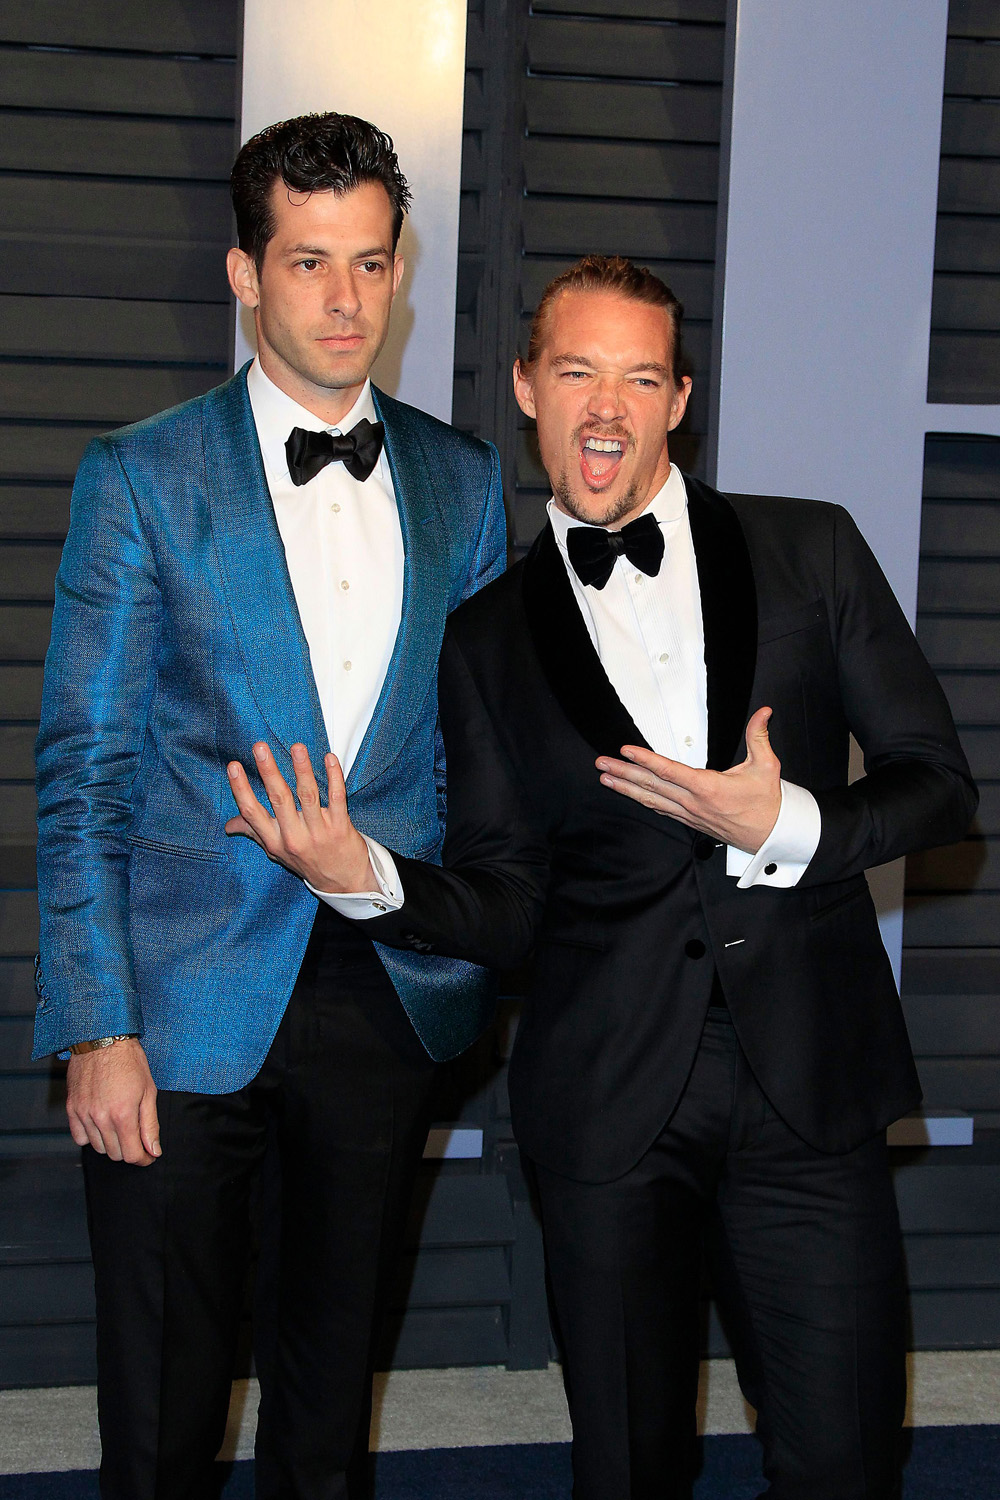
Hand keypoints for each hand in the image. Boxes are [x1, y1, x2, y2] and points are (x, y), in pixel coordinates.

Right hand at [67, 1039, 159, 1165]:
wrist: (103, 1039)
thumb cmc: (129, 1061)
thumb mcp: (148, 1091)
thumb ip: (150, 1125)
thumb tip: (154, 1150)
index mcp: (123, 1115)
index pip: (132, 1155)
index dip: (143, 1159)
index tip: (149, 1155)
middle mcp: (100, 1118)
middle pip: (115, 1154)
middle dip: (129, 1149)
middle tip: (137, 1136)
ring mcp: (84, 1114)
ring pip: (97, 1147)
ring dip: (111, 1143)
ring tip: (120, 1126)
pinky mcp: (72, 1108)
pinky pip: (79, 1137)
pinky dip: (90, 1136)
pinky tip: (101, 1124)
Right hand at [225, 741, 375, 892]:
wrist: (343, 883)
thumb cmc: (307, 862)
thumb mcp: (277, 852)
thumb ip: (255, 832)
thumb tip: (229, 824)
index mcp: (274, 841)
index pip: (252, 812)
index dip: (241, 789)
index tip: (234, 766)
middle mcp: (294, 836)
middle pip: (279, 799)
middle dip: (269, 771)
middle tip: (260, 747)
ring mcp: (318, 831)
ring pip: (308, 795)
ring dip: (302, 768)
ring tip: (297, 747)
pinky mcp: (341, 827)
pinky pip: (337, 797)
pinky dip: (334, 777)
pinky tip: (329, 759)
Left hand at [596, 706, 781, 853]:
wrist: (770, 835)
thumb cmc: (767, 802)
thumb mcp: (766, 766)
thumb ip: (759, 736)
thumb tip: (764, 712)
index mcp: (708, 787)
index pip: (669, 771)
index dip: (645, 760)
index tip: (626, 751)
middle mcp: (693, 802)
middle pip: (651, 786)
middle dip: (623, 773)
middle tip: (602, 763)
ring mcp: (689, 814)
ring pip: (651, 799)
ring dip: (626, 788)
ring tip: (606, 778)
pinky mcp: (690, 821)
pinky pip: (660, 809)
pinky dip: (642, 800)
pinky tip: (630, 794)